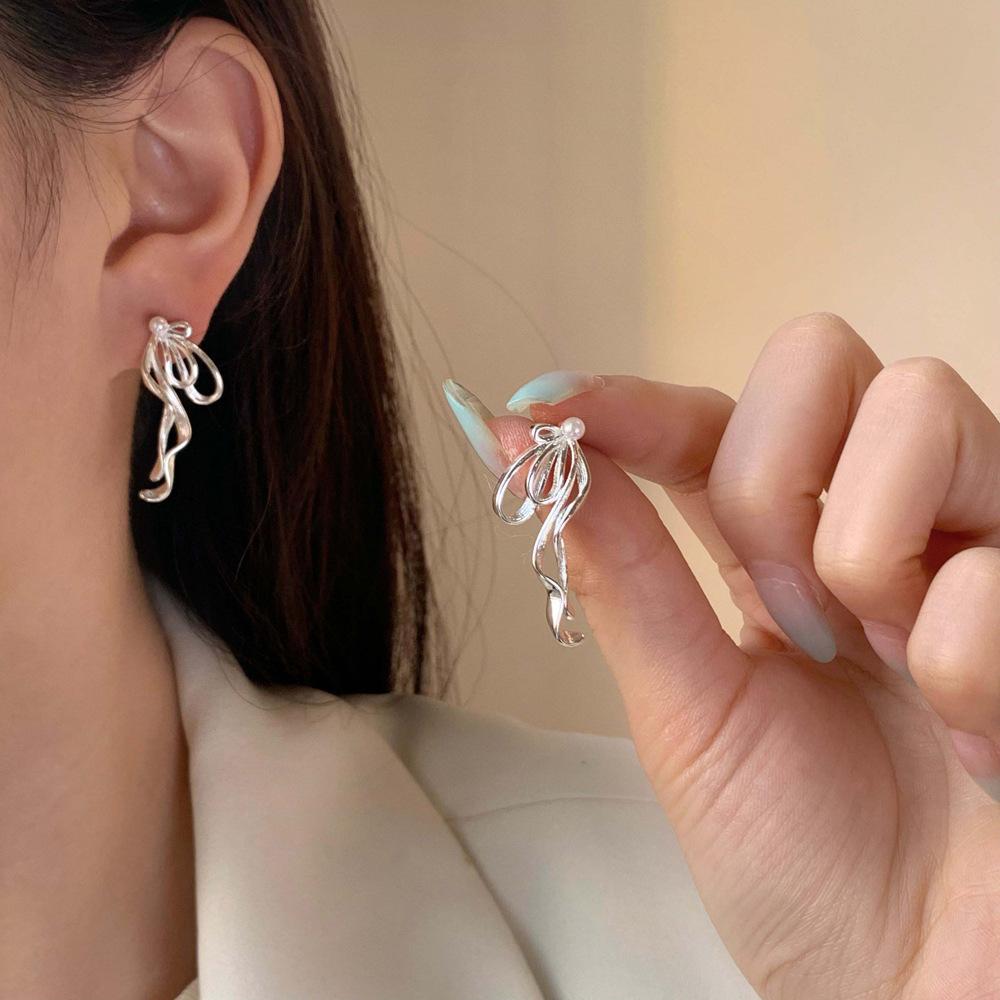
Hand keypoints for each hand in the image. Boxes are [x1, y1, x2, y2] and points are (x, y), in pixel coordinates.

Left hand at [450, 313, 999, 998]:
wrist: (906, 993)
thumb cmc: (798, 866)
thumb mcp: (685, 712)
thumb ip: (622, 571)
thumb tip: (519, 447)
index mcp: (775, 551)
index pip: (708, 420)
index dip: (628, 403)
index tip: (545, 407)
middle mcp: (878, 522)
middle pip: (818, 360)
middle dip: (767, 475)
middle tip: (780, 607)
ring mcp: (979, 548)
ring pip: (918, 405)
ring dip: (859, 547)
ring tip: (873, 659)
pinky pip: (993, 563)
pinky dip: (954, 660)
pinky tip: (965, 738)